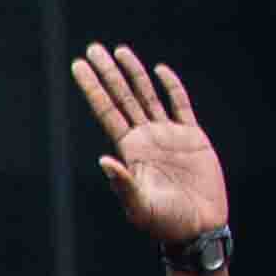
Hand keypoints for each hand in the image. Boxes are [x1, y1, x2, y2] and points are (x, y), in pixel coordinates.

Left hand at [69, 44, 226, 247]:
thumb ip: (122, 183)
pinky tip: (159, 70)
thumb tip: (104, 160)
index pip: (106, 111)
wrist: (198, 226)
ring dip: (133, 73)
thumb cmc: (164, 223)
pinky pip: (180, 104)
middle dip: (107, 73)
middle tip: (92, 48)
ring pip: (147, 95)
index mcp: (129, 150)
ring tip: (119, 51)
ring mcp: (168, 135)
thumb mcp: (138, 206)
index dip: (93, 88)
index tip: (77, 66)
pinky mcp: (192, 136)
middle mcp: (145, 138)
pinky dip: (170, 86)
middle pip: (122, 97)